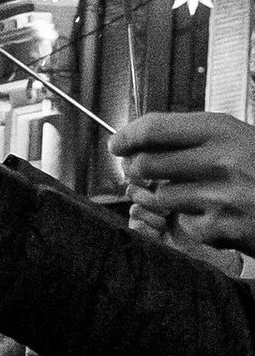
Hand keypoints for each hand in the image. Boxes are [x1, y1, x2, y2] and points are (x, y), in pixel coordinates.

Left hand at [110, 109, 254, 252]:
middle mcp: (221, 159)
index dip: (127, 136)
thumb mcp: (237, 139)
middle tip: (143, 173)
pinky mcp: (222, 227)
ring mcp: (221, 195)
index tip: (118, 144)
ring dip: (168, 198)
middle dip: (138, 170)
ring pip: (160, 196)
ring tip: (195, 195)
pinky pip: (184, 224)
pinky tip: (218, 215)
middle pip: (146, 163)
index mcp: (222, 130)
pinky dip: (194, 223)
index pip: (154, 128)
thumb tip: (138, 141)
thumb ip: (193, 138)